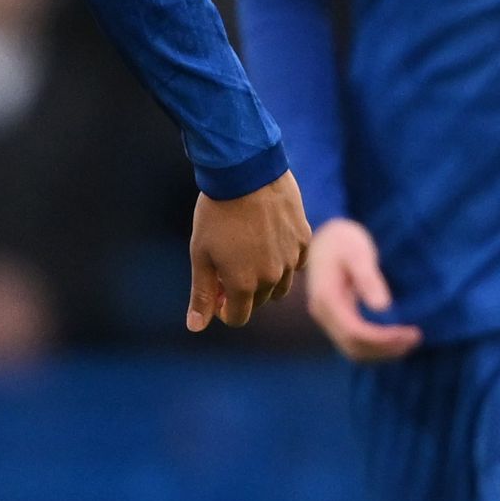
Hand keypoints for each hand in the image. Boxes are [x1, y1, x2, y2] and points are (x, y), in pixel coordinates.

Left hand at [186, 170, 311, 330]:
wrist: (246, 172)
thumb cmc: (217, 213)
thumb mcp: (201, 254)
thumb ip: (202, 294)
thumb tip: (195, 328)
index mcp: (244, 285)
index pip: (238, 318)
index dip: (223, 309)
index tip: (216, 290)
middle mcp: (272, 278)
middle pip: (258, 301)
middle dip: (242, 292)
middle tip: (227, 265)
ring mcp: (291, 260)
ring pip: (280, 285)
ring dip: (264, 278)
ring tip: (247, 249)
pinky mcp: (304, 240)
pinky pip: (296, 262)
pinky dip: (283, 258)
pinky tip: (268, 238)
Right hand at [302, 218, 422, 361]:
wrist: (324, 238)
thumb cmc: (343, 240)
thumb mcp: (357, 252)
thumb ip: (368, 278)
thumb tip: (383, 307)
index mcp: (326, 298)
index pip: (355, 332)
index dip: (384, 339)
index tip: (411, 332)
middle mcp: (323, 313)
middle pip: (354, 346)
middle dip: (386, 348)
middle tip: (416, 337)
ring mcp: (327, 318)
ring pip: (354, 349)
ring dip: (382, 351)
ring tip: (409, 340)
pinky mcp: (335, 319)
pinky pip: (354, 342)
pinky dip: (375, 346)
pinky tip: (395, 337)